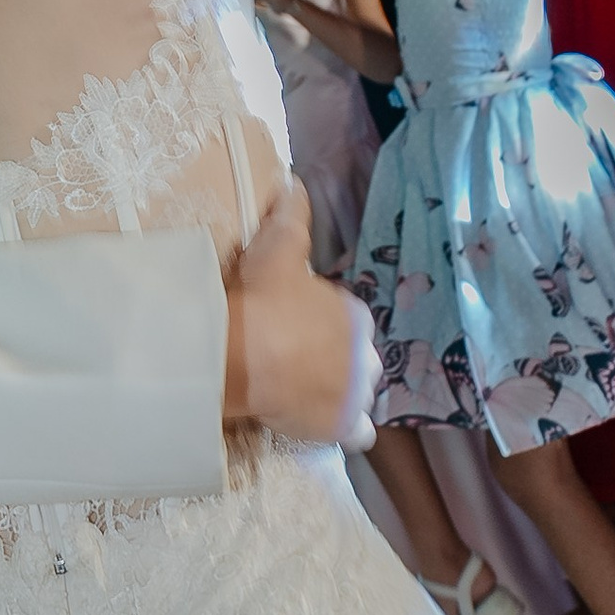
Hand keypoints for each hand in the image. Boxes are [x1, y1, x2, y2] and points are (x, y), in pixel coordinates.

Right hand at [223, 184, 376, 445]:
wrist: (248, 354)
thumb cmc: (264, 298)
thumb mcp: (277, 247)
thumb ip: (291, 215)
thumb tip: (295, 181)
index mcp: (354, 313)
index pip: (349, 324)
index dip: (323, 329)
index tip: (295, 332)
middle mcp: (366, 353)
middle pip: (360, 361)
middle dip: (338, 364)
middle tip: (298, 366)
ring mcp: (359, 392)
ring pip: (361, 395)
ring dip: (342, 396)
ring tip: (307, 397)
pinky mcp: (345, 426)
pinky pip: (360, 433)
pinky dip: (346, 430)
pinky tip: (321, 424)